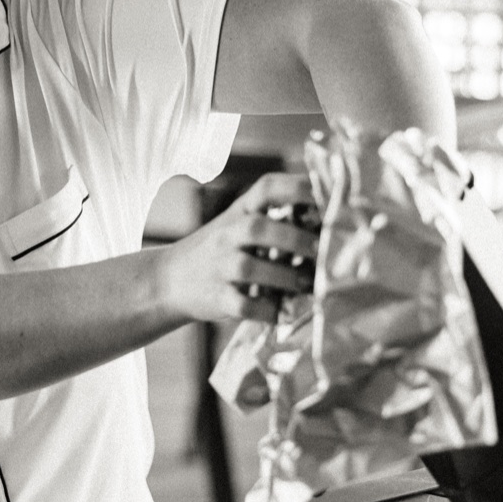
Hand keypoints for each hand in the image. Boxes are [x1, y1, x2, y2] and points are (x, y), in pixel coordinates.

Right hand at [156, 173, 320, 323]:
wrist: (170, 280)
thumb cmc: (221, 249)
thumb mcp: (239, 223)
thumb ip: (275, 218)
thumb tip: (333, 222)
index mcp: (240, 211)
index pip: (268, 188)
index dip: (298, 189)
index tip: (327, 197)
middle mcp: (227, 234)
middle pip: (259, 229)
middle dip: (295, 239)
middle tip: (322, 251)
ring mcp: (219, 266)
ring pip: (250, 268)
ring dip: (285, 277)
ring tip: (309, 285)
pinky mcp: (216, 297)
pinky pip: (243, 304)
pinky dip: (267, 310)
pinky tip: (283, 313)